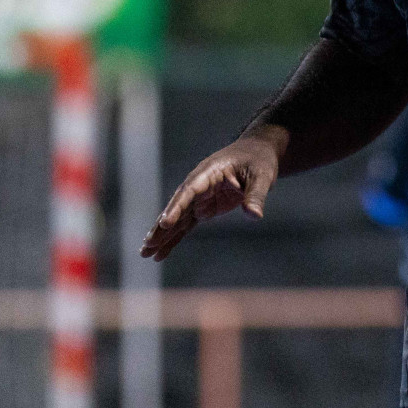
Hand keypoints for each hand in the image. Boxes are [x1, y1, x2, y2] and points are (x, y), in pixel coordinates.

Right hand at [140, 134, 281, 261]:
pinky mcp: (204, 207)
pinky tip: (161, 253)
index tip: (164, 222)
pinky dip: (175, 238)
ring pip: (177, 219)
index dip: (176, 207)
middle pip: (176, 207)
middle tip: (147, 246)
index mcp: (209, 172)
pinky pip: (186, 225)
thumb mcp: (262, 175)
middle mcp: (198, 185)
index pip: (189, 191)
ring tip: (145, 253)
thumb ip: (256, 195)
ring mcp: (199, 197)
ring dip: (162, 236)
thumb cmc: (259, 161)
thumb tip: (254, 215)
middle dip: (161, 227)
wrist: (257, 154)